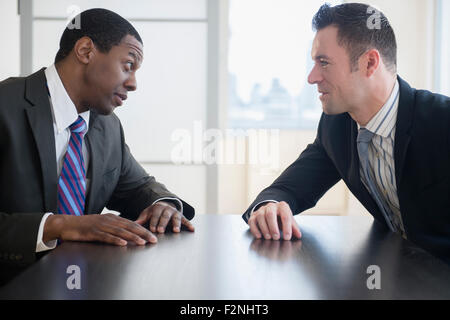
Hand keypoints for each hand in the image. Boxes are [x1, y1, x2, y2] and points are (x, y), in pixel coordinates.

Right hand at [43, 213, 157, 245]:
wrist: (67, 224)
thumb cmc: (86, 226)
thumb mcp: (103, 224)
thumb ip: (115, 228)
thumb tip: (127, 234)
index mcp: (113, 218)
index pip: (132, 224)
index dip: (143, 229)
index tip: (153, 235)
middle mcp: (109, 220)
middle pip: (130, 226)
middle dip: (143, 233)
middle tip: (153, 239)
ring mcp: (101, 226)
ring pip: (120, 232)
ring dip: (133, 237)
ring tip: (142, 242)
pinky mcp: (93, 232)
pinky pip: (106, 236)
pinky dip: (115, 240)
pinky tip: (123, 243)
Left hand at [135, 201, 194, 233]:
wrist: (164, 206)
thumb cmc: (154, 213)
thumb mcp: (147, 214)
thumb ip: (141, 219)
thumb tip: (132, 224)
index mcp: (158, 208)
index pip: (155, 215)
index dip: (154, 222)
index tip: (152, 229)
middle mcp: (167, 209)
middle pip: (165, 216)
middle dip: (163, 223)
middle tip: (161, 230)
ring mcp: (175, 212)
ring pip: (176, 217)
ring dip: (176, 224)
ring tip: (175, 231)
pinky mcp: (181, 216)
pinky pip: (186, 220)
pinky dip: (189, 224)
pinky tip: (192, 229)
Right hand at [248, 201, 301, 240]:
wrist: (271, 210)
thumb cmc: (281, 217)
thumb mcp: (289, 220)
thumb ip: (294, 228)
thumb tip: (298, 235)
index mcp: (282, 206)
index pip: (285, 216)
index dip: (286, 227)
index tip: (287, 237)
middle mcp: (271, 206)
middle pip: (270, 214)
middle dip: (273, 227)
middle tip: (276, 238)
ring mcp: (261, 210)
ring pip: (260, 217)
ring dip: (264, 228)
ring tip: (268, 237)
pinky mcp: (254, 215)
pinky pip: (252, 221)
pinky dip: (255, 229)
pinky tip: (259, 236)